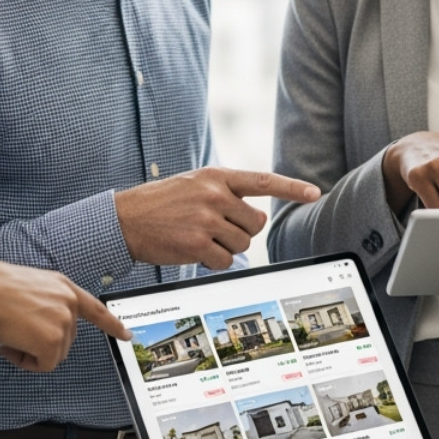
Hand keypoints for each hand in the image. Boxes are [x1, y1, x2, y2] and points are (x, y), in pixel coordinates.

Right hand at [0, 259, 130, 372]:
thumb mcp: (29, 286)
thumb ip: (46, 303)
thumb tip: (43, 328)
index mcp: (64, 286)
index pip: (95, 309)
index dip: (112, 324)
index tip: (127, 334)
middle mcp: (69, 303)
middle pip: (65, 340)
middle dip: (41, 342)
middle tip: (15, 331)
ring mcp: (63, 322)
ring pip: (53, 355)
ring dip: (30, 352)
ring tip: (10, 334)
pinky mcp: (53, 341)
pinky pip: (43, 365)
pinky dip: (25, 362)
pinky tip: (10, 345)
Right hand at [115, 167, 320, 268]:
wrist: (124, 219)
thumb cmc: (161, 203)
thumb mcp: (194, 184)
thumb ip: (224, 192)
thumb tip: (256, 216)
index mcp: (216, 176)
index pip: (263, 180)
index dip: (291, 188)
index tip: (314, 192)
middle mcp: (215, 195)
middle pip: (256, 223)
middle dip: (243, 232)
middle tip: (217, 230)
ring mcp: (206, 219)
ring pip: (242, 245)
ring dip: (227, 248)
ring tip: (200, 237)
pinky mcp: (197, 244)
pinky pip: (225, 261)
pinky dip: (214, 261)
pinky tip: (194, 251)